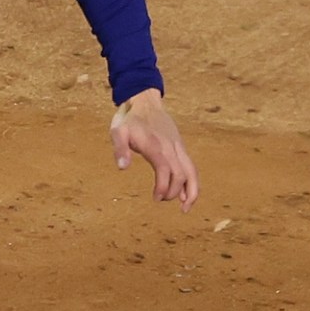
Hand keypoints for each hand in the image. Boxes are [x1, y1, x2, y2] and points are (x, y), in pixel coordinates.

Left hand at [110, 87, 199, 208]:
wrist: (145, 101)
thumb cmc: (129, 118)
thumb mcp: (118, 131)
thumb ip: (120, 149)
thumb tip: (123, 168)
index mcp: (155, 146)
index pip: (165, 170)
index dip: (164, 187)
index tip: (156, 198)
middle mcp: (170, 148)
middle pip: (181, 174)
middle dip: (173, 192)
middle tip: (160, 200)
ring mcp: (178, 147)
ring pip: (192, 171)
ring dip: (191, 191)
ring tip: (185, 208)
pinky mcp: (180, 147)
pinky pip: (190, 166)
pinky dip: (191, 182)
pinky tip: (185, 194)